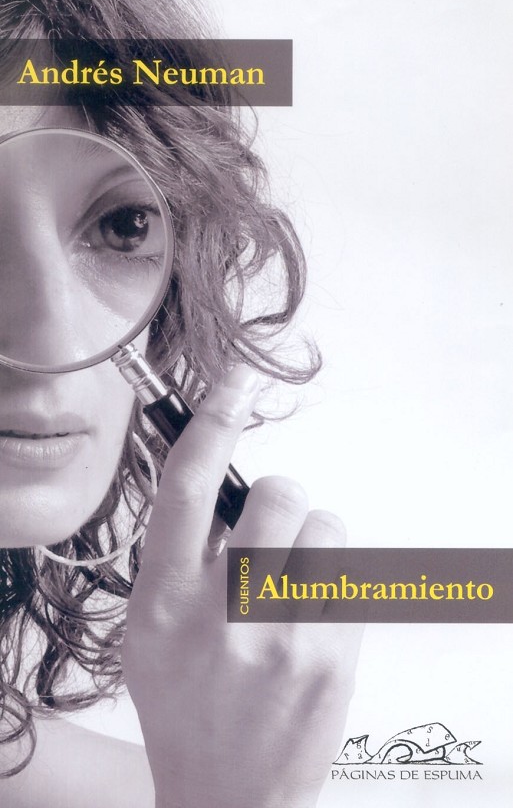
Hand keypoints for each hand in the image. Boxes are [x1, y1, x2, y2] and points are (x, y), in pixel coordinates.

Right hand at [121, 366, 361, 807]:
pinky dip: (335, 584)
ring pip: (326, 526)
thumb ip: (178, 559)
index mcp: (163, 599)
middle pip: (277, 494)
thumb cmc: (188, 706)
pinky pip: (351, 572)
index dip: (212, 420)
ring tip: (291, 592)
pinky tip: (312, 626)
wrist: (230, 797)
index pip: (188, 485)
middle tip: (269, 543)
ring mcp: (283, 635)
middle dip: (279, 503)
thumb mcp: (152, 632)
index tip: (236, 378)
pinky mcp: (332, 655)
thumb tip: (228, 490)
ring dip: (311, 545)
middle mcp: (221, 612)